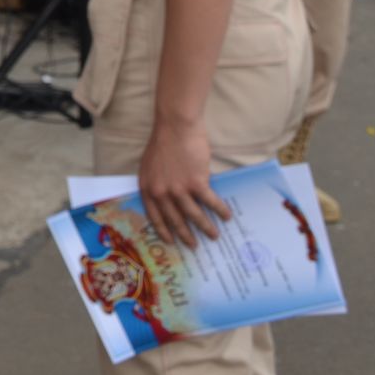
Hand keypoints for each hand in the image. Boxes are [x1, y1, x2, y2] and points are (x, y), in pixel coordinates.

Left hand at [137, 119, 231, 249]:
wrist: (175, 127)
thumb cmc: (163, 142)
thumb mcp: (150, 166)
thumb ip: (157, 184)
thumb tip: (171, 200)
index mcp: (148, 188)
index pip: (154, 216)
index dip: (163, 231)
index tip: (171, 242)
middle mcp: (161, 193)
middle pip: (175, 220)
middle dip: (185, 235)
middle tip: (194, 246)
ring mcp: (178, 189)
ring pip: (194, 216)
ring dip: (206, 228)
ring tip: (214, 236)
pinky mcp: (196, 183)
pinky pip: (210, 202)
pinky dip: (220, 210)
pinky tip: (227, 216)